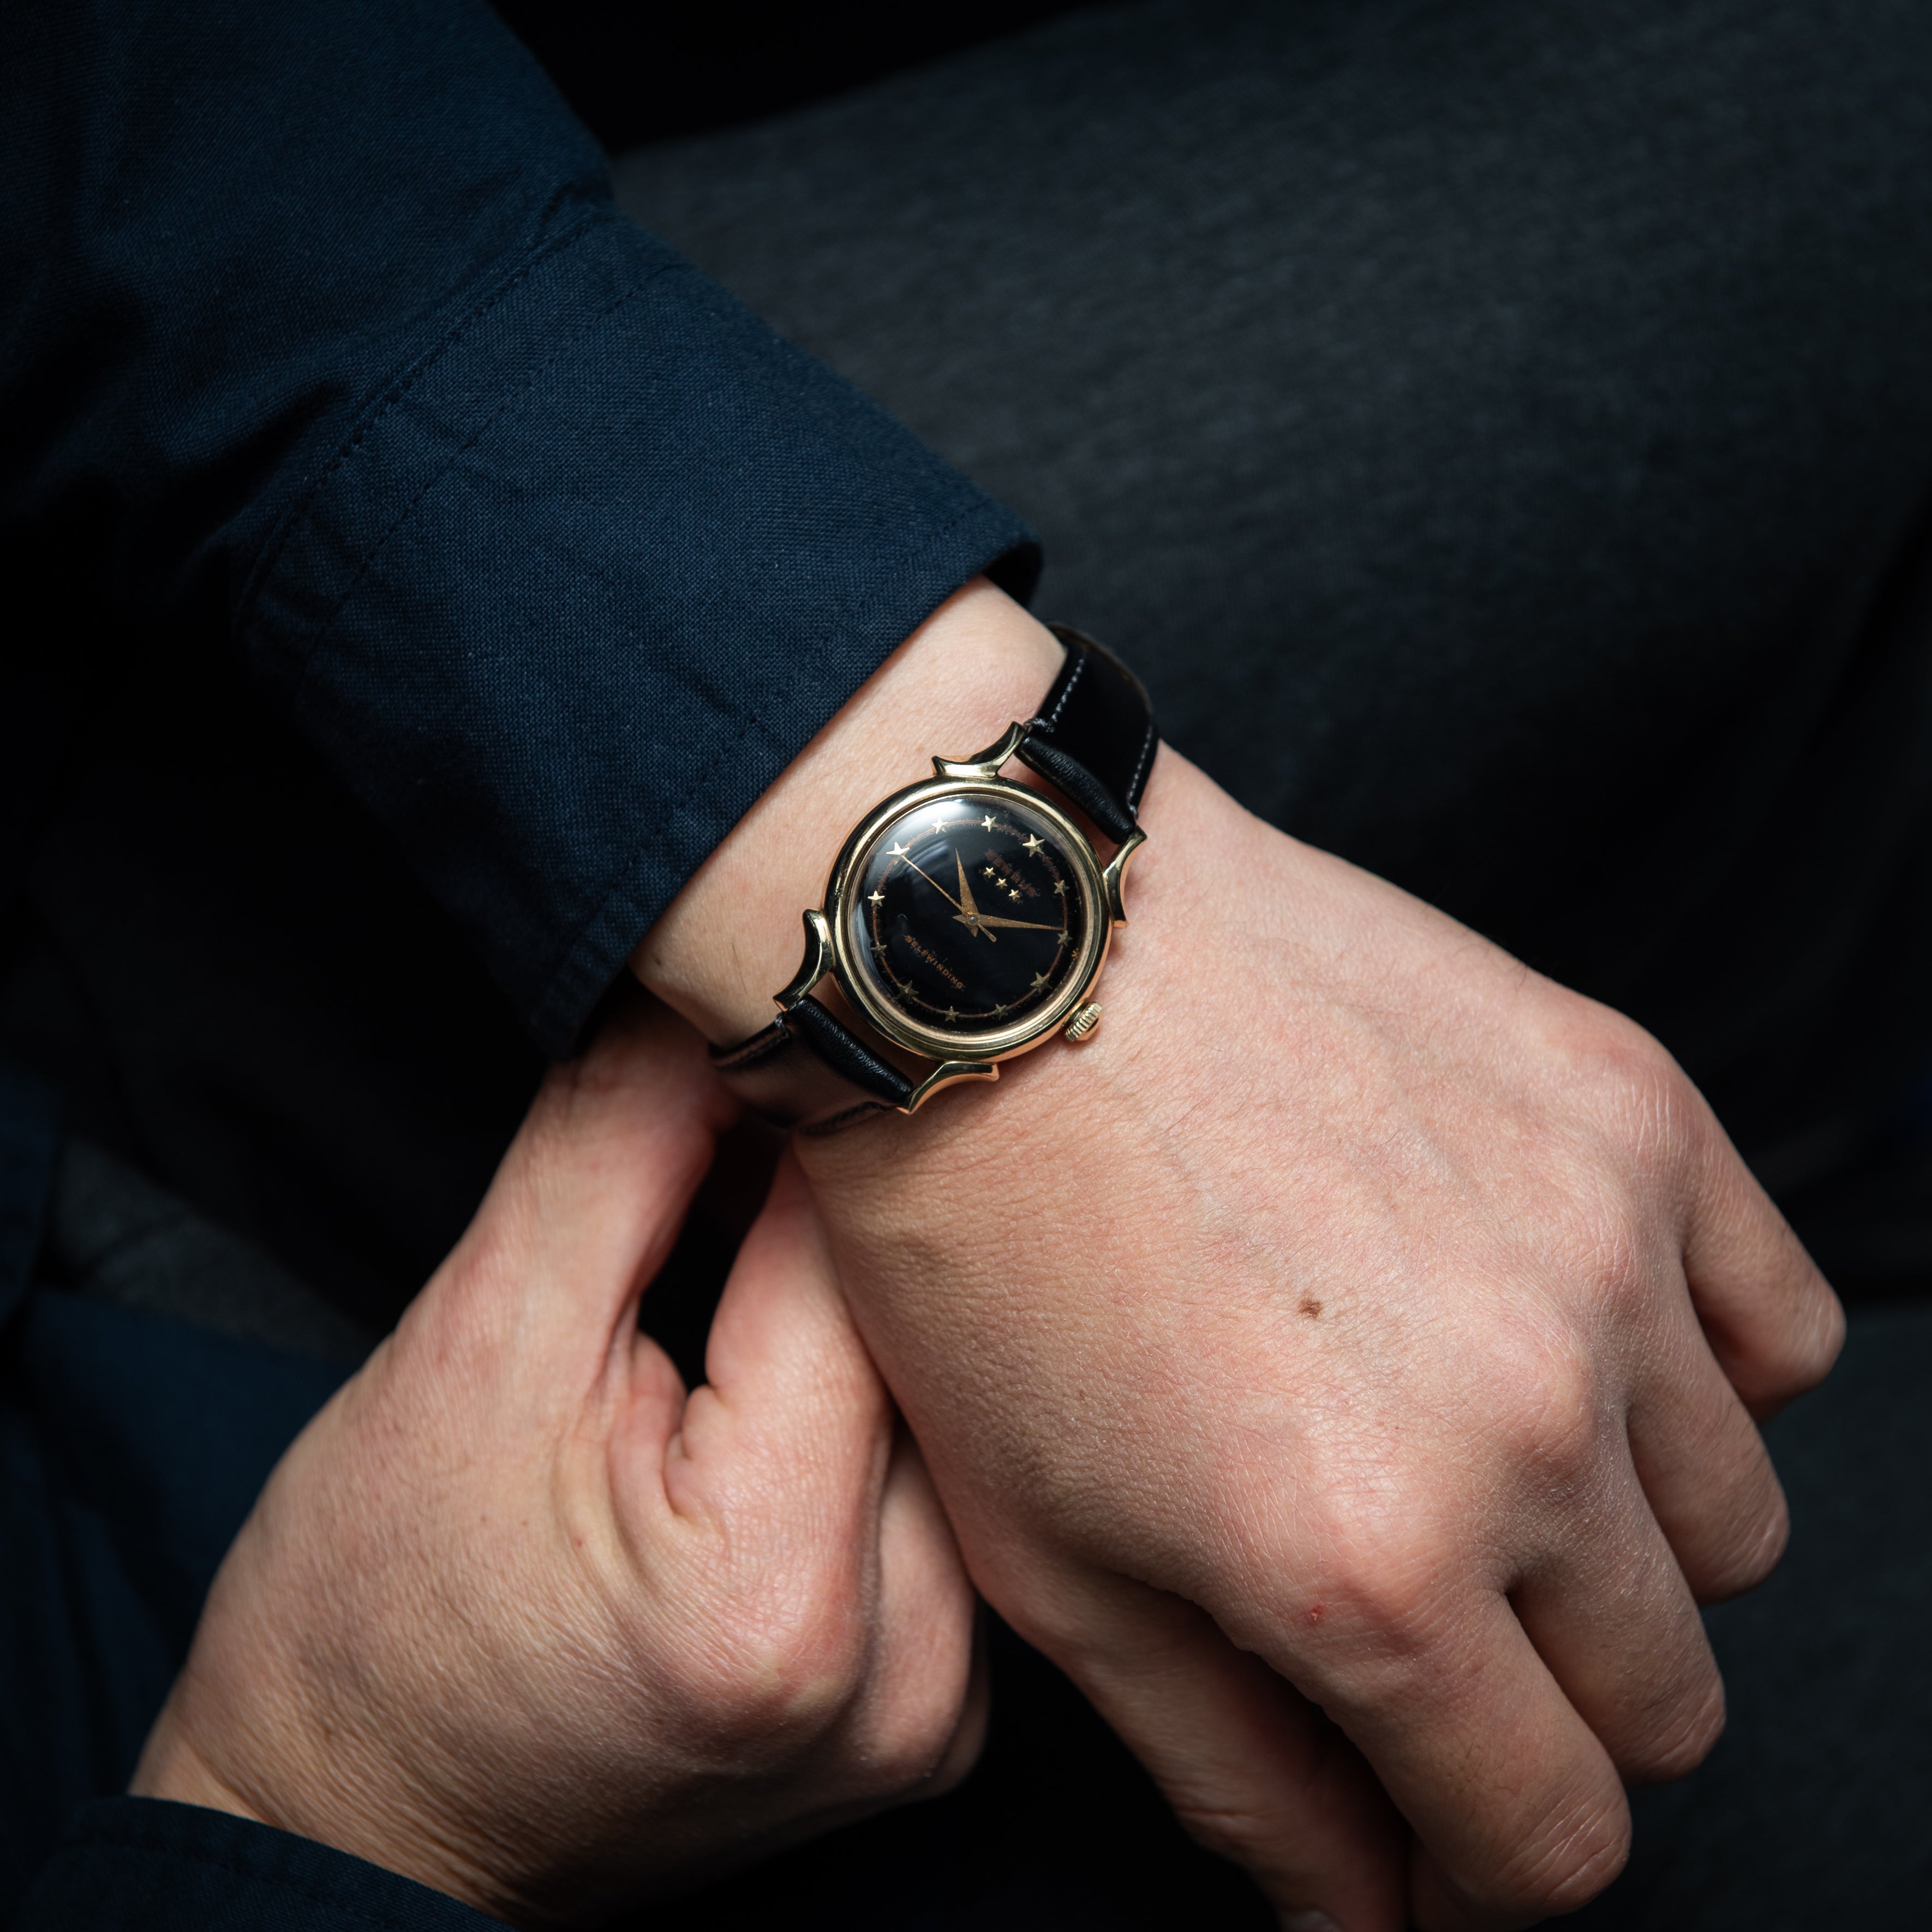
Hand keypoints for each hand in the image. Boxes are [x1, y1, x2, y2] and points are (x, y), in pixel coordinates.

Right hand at [131, 998, 981, 1927]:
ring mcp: (928, 1714)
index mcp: (772, 1582)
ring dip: (855, 1327)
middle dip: (829, 1229)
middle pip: (915, 1345)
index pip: (846, 1261)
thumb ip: (613, 1153)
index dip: (795, 1138)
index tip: (743, 1072)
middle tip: (739, 1165)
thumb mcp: (474, 1348)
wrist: (362, 1828)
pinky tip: (779, 1397)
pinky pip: (934, 1506)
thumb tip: (716, 1006)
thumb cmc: (377, 1617)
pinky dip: (868, 1426)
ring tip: (740, 1295)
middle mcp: (898, 1673)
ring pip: (939, 1419)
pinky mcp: (927, 1721)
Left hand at [639, 583, 1843, 1930]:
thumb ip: (1241, 1774)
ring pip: (1737, 1525)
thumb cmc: (986, 1254)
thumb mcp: (1058, 1559)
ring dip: (1631, 1543)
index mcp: (1370, 1570)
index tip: (1442, 1812)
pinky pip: (1780, 1325)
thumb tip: (1374, 1922)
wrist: (1008, 968)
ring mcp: (1603, 1253)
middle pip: (1665, 1695)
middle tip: (1444, 1629)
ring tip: (1485, 1461)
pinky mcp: (1631, 1109)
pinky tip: (1577, 1341)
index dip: (1493, 1863)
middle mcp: (1528, 1427)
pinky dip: (1704, 1371)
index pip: (1553, 1835)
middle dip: (1557, 1712)